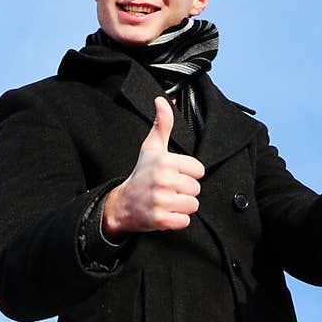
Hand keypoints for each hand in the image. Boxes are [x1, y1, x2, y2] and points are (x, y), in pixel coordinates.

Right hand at [102, 97, 204, 234]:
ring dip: (183, 206)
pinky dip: (178, 220)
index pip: (198, 170)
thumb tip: (163, 101)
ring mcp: (161, 201)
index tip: (174, 175)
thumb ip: (162, 124)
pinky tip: (166, 212)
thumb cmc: (141, 175)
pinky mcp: (161, 220)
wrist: (123, 204)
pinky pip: (184, 221)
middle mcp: (163, 180)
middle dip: (185, 191)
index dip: (188, 174)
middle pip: (196, 188)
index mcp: (165, 161)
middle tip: (169, 190)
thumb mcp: (151, 147)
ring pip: (193, 205)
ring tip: (169, 201)